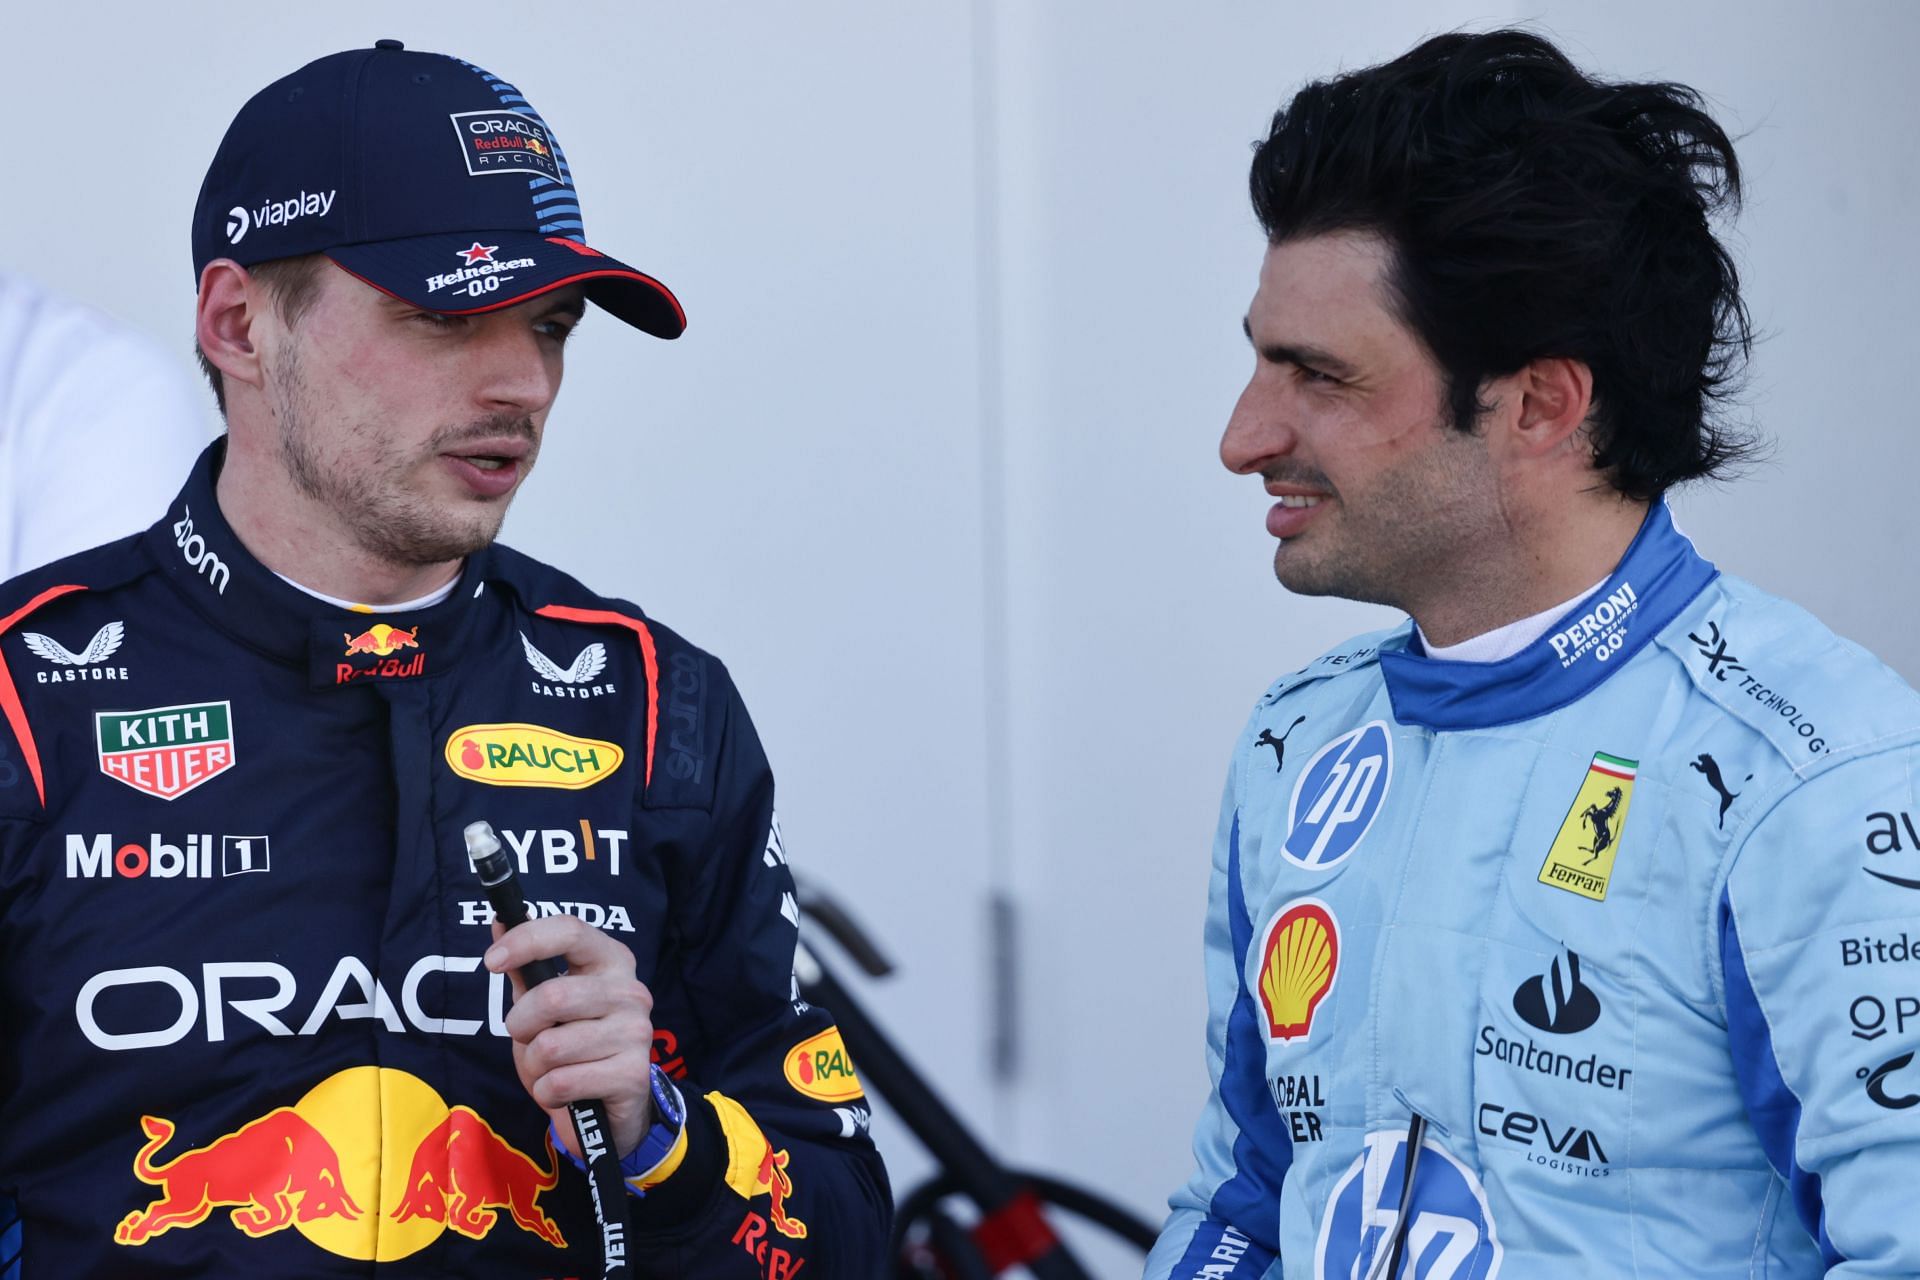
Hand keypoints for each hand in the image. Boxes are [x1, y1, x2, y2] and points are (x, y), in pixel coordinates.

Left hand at [485, 915, 656, 1159]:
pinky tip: (566, 1092)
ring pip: (551, 1046)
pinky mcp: (633, 1075)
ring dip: (534, 1065)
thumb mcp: (544, 1005)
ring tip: (551, 1068)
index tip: (492, 962)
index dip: (527, 941)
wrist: (608, 1109)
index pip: (571, 931)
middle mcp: (631, 991)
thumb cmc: (572, 1045)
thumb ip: (525, 967)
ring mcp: (637, 1032)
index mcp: (612, 960)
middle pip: (552, 995)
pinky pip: (561, 1083)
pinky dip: (547, 1093)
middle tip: (526, 1037)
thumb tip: (500, 921)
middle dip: (520, 1024)